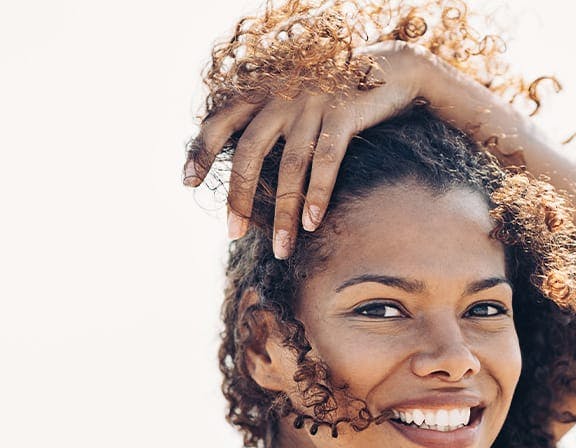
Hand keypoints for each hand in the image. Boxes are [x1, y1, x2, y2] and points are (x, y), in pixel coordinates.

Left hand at [183, 42, 433, 258]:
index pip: (221, 121)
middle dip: (238, 196)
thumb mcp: (297, 104)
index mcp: (266, 94)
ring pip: (290, 166)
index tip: (187, 182)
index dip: (201, 150)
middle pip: (249, 151)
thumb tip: (248, 168)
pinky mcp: (344, 112)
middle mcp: (282, 96)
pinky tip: (312, 223)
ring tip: (282, 249)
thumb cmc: (338, 98)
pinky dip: (318, 194)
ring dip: (283, 213)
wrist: (388, 69)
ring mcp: (313, 104)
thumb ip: (272, 125)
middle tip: (233, 234)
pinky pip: (327, 160)